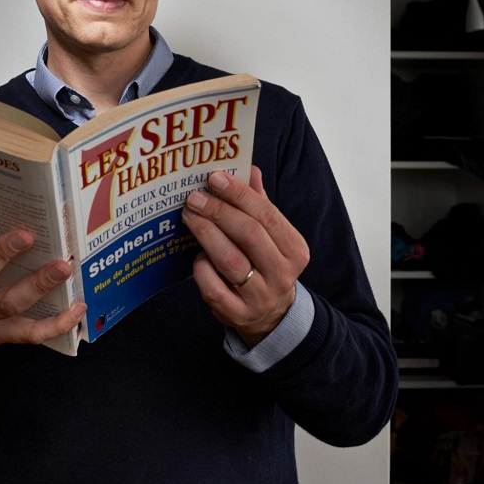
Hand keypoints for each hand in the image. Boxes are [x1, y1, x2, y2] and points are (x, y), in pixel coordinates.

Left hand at [181, 166, 308, 346]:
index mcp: (295, 249)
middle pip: (249, 235)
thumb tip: (249, 168)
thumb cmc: (264, 263)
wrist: (269, 314)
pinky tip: (196, 256)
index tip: (215, 177)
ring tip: (189, 216)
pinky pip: (213, 287)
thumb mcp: (270, 236)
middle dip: (218, 212)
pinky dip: (202, 268)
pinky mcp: (238, 314)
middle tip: (194, 198)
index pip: (268, 215)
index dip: (239, 194)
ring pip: (230, 260)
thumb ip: (259, 204)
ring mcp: (260, 297)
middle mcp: (282, 274)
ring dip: (206, 234)